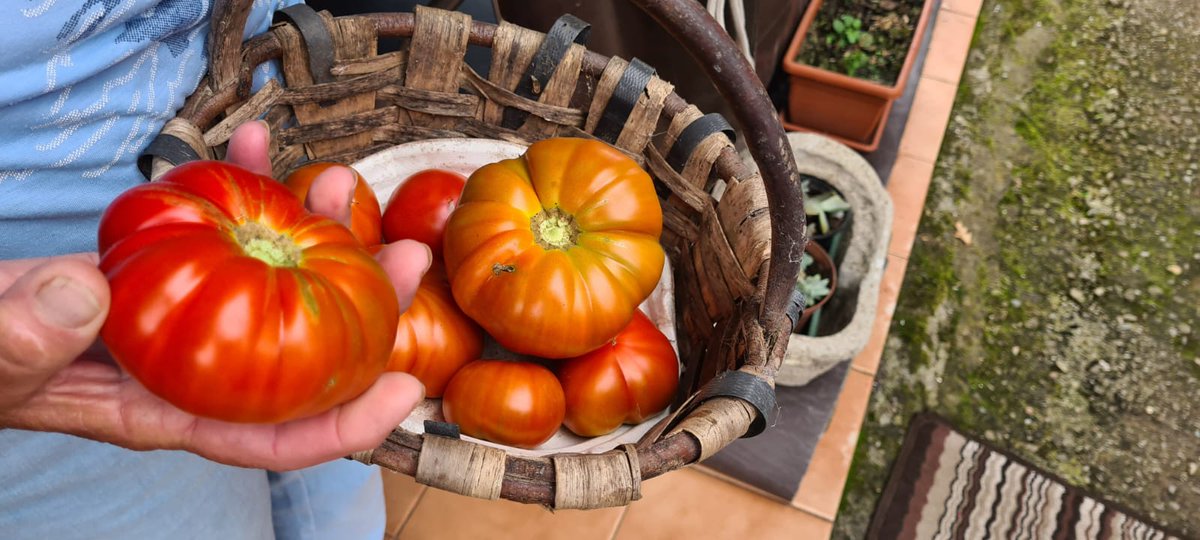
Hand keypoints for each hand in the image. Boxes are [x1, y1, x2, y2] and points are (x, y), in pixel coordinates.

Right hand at [0, 121, 431, 469]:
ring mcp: (185, 313)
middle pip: (297, 350)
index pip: (271, 436)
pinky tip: (252, 140)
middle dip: (362, 306)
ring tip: (336, 182)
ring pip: (269, 278)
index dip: (343, 423)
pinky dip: (236, 183)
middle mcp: (194, 366)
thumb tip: (86, 295)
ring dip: (311, 228)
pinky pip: (216, 227)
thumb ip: (30, 337)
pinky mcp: (166, 266)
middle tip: (405, 254)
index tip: (404, 390)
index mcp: (167, 410)